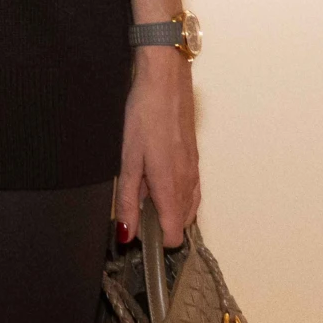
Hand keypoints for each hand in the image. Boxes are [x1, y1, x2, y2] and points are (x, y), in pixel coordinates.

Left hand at [116, 48, 199, 248]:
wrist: (166, 81)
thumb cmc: (145, 115)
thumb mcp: (128, 159)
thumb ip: (128, 200)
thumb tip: (127, 234)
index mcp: (171, 187)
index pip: (173, 236)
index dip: (154, 241)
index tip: (136, 231)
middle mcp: (188, 183)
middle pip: (181, 224)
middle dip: (160, 225)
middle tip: (136, 208)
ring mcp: (195, 171)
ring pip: (188, 208)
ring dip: (170, 210)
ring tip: (145, 192)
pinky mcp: (195, 159)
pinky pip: (191, 191)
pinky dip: (178, 196)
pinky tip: (159, 181)